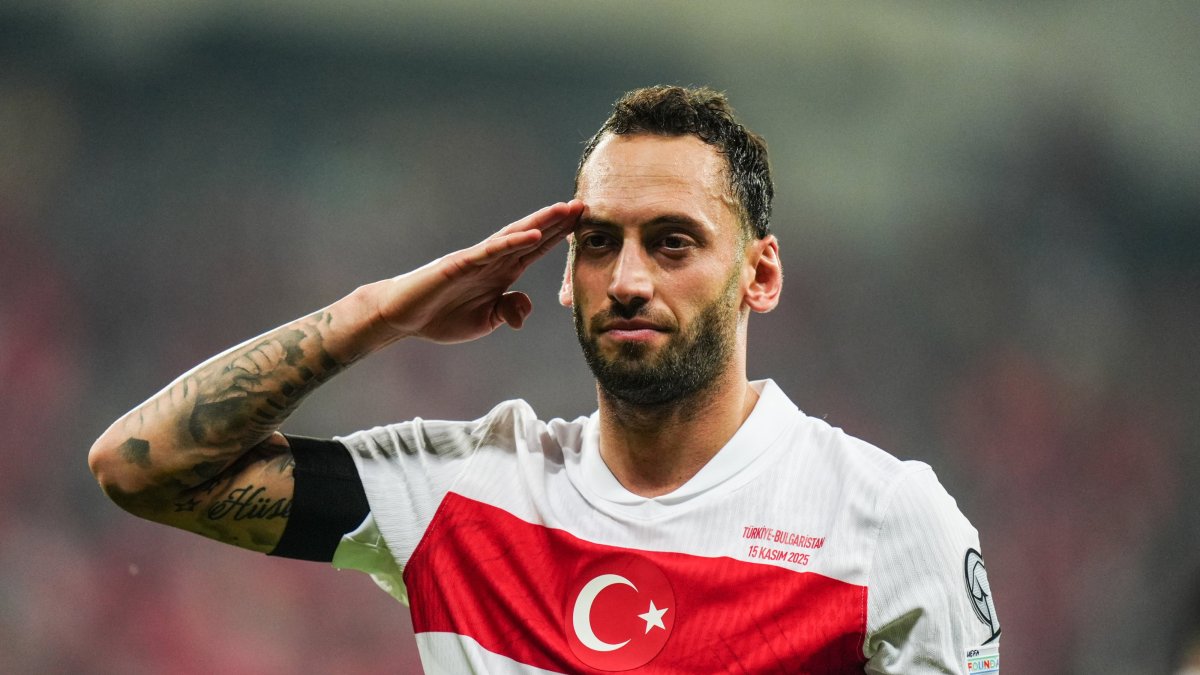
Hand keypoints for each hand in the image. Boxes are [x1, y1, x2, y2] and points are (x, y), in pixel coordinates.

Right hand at [374, 200, 582, 343]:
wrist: (403, 316)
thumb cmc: (442, 315)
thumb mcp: (485, 321)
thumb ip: (508, 311)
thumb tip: (524, 311)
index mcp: (501, 273)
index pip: (536, 251)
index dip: (560, 238)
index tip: (583, 225)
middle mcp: (493, 261)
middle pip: (531, 236)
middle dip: (557, 222)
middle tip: (584, 206)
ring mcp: (477, 260)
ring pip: (515, 236)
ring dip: (541, 223)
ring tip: (564, 210)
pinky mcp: (460, 264)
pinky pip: (491, 251)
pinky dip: (513, 242)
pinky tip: (533, 235)